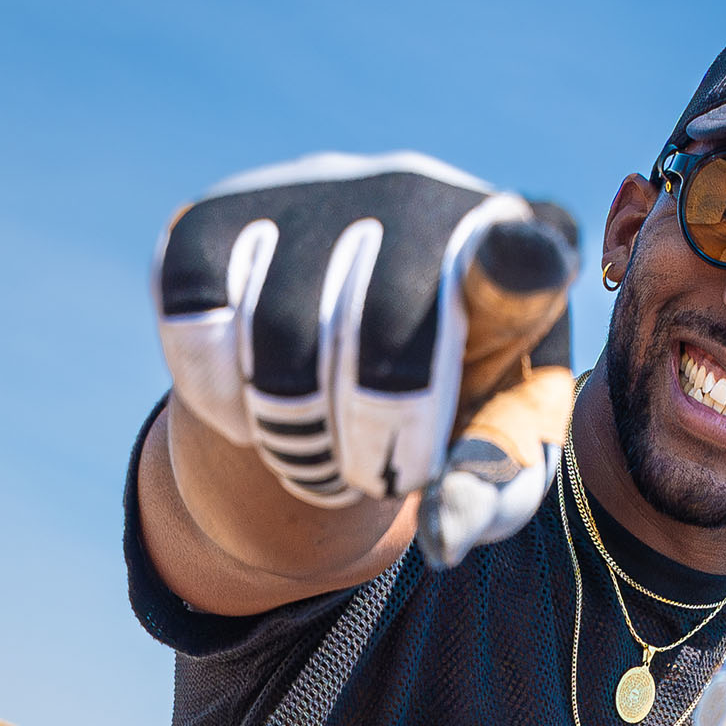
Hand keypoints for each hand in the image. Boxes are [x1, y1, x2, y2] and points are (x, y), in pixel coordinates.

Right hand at [153, 153, 579, 567]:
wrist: (352, 347)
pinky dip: (217, 395)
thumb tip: (445, 537)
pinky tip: (249, 411)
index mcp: (510, 257)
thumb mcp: (489, 450)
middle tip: (374, 483)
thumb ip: (490, 491)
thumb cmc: (449, 404)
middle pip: (385, 328)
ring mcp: (314, 188)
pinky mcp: (220, 210)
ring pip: (278, 330)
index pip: (519, 254)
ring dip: (293, 435)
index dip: (517, 260)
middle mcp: (417, 195)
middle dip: (374, 441)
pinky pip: (197, 316)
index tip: (529, 260)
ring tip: (315, 458)